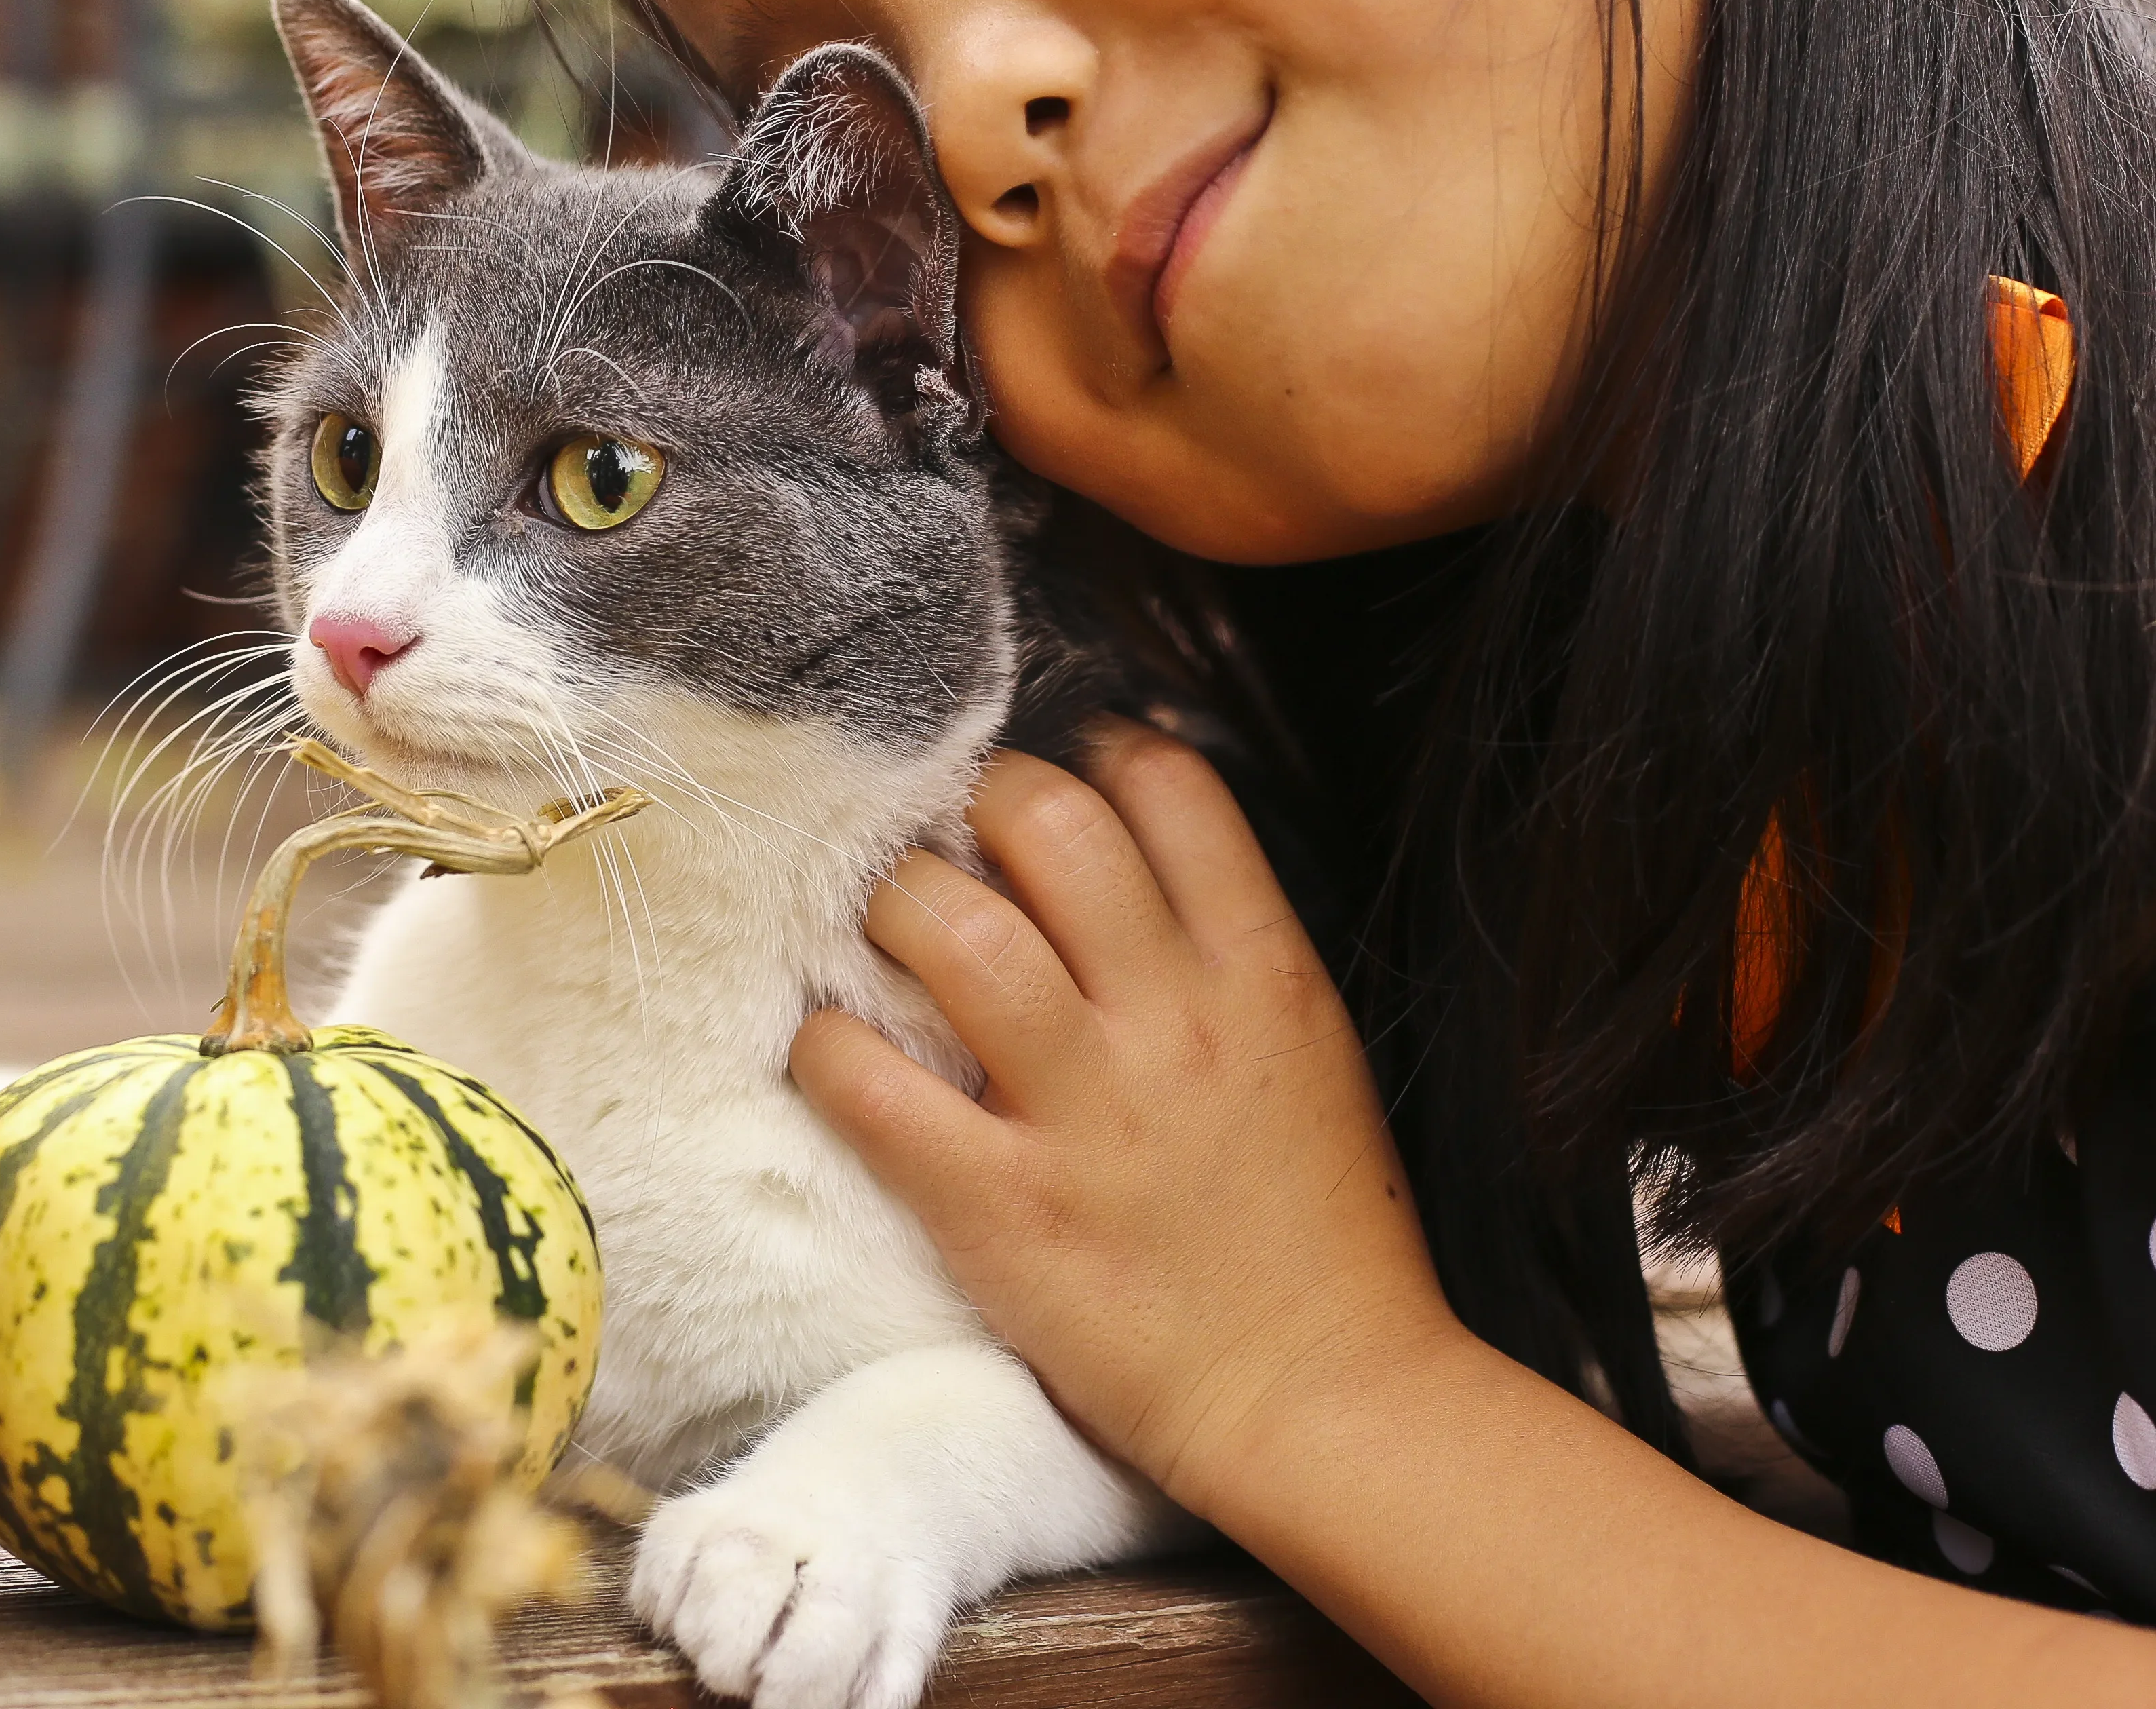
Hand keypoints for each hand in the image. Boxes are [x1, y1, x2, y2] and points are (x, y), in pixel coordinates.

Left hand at [791, 721, 1455, 1518]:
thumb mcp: (1310, 1053)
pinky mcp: (1002, 1207)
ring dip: (894, 908)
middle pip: (1045, 820)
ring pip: (954, 928)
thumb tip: (1128, 853)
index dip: (1087, 753)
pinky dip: (827, 1050)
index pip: (1168, 785)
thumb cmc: (1321, 1235)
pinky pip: (872, 1086)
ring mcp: (1086, 1111)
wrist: (1328, 1401)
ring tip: (884, 935)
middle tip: (949, 846)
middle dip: (973, 806)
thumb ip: (1226, 949)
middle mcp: (1174, 1019)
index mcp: (1262, 973)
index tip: (1042, 786)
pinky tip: (828, 1049)